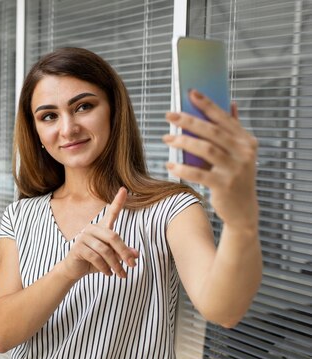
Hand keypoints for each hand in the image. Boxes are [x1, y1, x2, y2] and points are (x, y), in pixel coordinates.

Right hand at [58, 187, 137, 279]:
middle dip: (124, 252)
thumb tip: (136, 254)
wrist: (75, 269)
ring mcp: (83, 237)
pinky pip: (96, 257)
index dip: (118, 201)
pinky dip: (104, 267)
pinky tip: (108, 273)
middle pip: (113, 236)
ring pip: (105, 250)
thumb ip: (122, 253)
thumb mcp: (112, 257)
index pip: (111, 212)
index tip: (124, 189)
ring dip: (115, 264)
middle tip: (132, 266)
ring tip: (121, 274)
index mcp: (102, 228)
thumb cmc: (94, 261)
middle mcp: (92, 229)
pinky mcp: (78, 248)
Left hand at [164, 89, 258, 230]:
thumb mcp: (239, 154)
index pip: (225, 118)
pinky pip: (199, 174)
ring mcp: (236, 169)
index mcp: (247, 141)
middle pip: (212, 131)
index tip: (190, 92)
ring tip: (166, 138)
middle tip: (169, 115)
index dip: (207, 104)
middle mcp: (244, 153)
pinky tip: (169, 165)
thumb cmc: (235, 178)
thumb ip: (233, 131)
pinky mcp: (225, 185)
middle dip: (189, 121)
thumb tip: (230, 103)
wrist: (243, 211)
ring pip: (205, 149)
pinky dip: (183, 169)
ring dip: (183, 142)